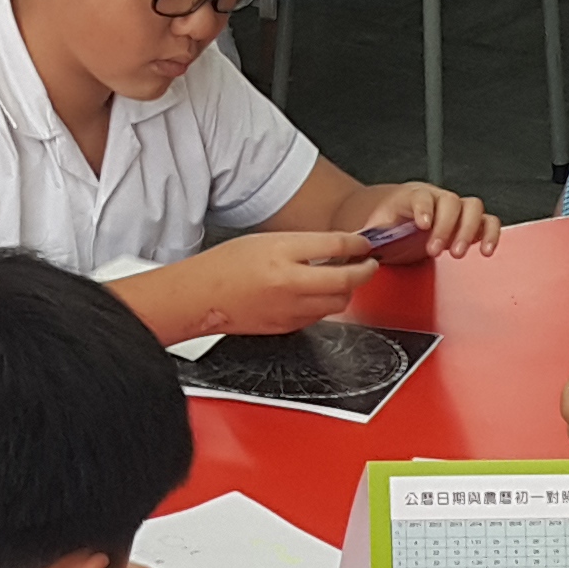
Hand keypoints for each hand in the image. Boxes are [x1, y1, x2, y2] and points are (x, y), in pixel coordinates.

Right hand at [190, 231, 377, 337]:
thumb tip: (336, 247)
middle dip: (364, 272)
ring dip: (347, 290)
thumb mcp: (265, 240)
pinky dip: (326, 304)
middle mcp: (289, 284)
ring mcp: (289, 309)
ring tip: (344, 278)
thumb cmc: (225, 266)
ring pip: (338, 303)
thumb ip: (303, 245)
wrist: (201, 297)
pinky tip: (319, 294)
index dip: (357, 244)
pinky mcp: (287, 327)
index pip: (335, 246)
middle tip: (368, 264)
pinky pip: (319, 316)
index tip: (364, 244)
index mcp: (282, 255)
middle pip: (346, 280)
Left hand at [351, 182, 498, 260]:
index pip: (421, 197)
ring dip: (469, 231)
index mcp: (410, 196)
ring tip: (458, 252)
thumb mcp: (370, 229)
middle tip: (436, 249)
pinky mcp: (468, 222)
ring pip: (472, 207)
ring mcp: (454, 208)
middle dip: (446, 227)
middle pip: (450, 201)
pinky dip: (491, 234)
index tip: (422, 224)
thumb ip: (365, 240)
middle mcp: (436, 198)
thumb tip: (354, 251)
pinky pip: (487, 221)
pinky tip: (487, 250)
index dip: (424, 209)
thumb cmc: (383, 221)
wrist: (388, 214)